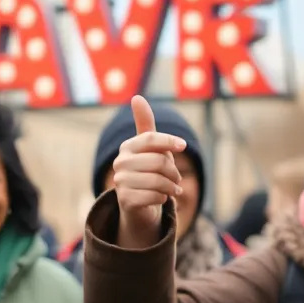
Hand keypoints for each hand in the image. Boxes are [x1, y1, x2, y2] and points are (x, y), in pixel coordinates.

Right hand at [112, 96, 186, 247]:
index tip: (183, 145)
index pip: (150, 138)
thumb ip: (145, 123)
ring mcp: (120, 182)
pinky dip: (163, 198)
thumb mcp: (151, 147)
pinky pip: (154, 196)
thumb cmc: (148, 171)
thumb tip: (137, 97)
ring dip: (171, 187)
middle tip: (177, 179)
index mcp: (127, 146)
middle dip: (174, 172)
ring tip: (172, 189)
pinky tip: (162, 198)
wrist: (139, 205)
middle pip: (158, 162)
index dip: (169, 141)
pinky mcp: (124, 201)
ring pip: (158, 181)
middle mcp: (120, 163)